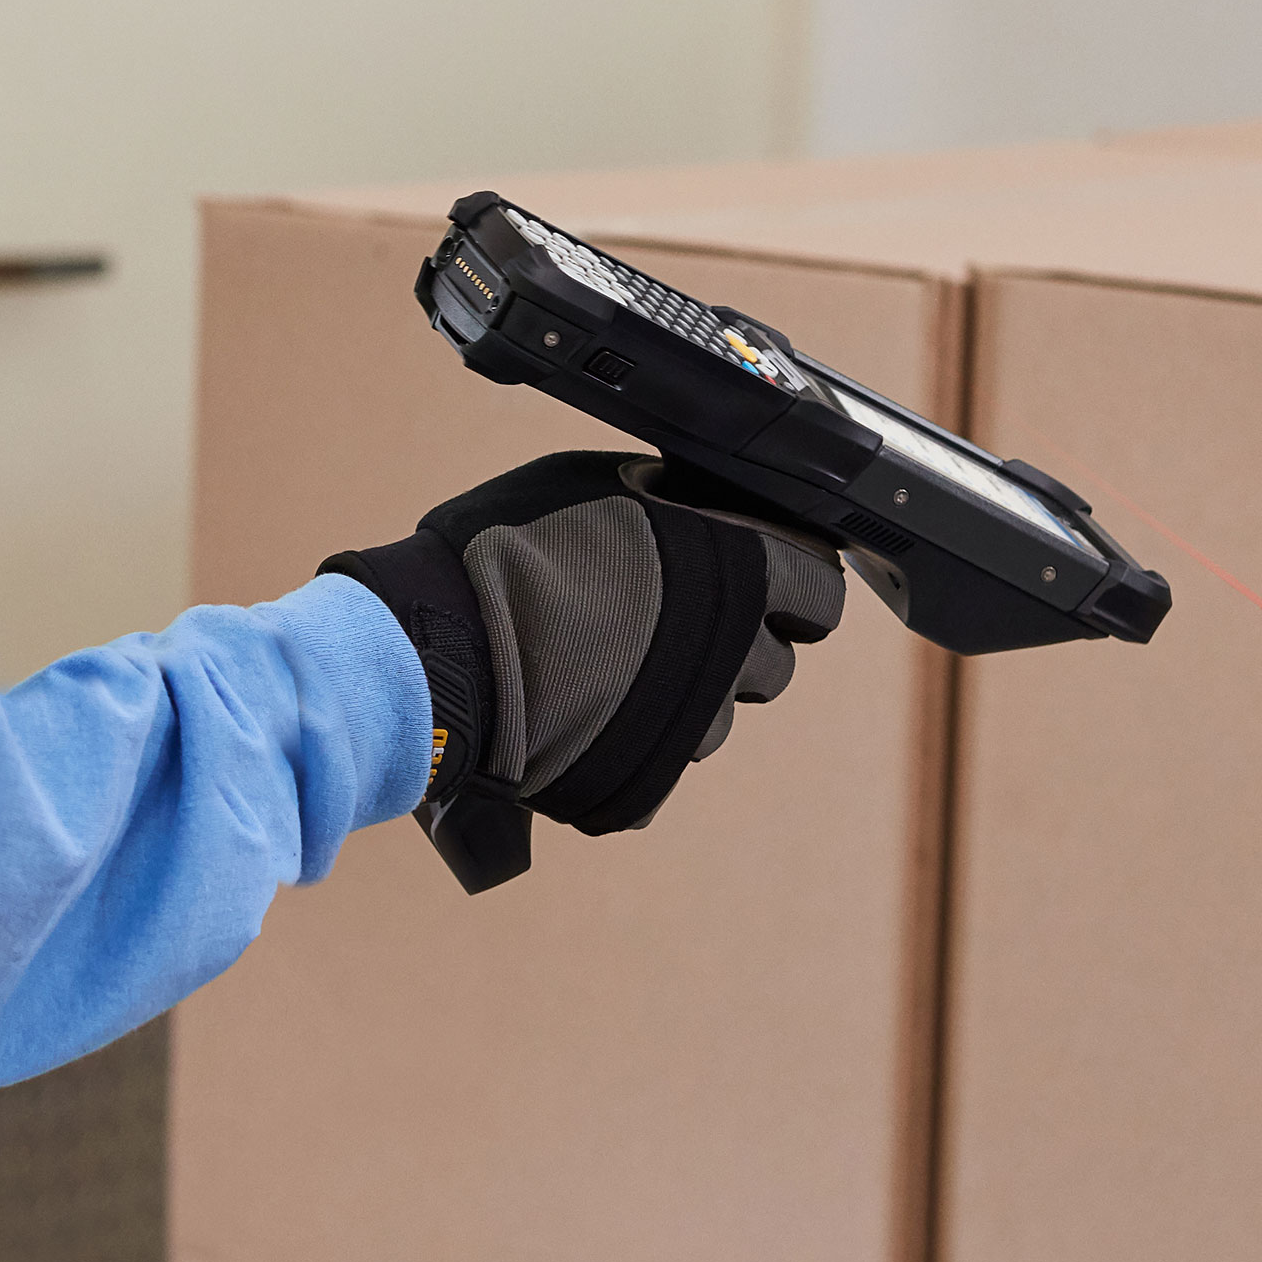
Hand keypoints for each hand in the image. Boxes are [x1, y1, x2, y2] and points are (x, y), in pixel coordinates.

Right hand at [323, 452, 845, 891]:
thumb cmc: (507, 549)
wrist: (440, 651)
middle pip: (773, 660)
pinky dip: (635, 736)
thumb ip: (666, 499)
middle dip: (733, 641)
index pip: (821, 590)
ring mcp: (694, 726)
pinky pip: (663, 758)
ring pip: (717, 714)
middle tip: (665, 618)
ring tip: (605, 660)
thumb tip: (689, 502)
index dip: (788, 583)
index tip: (757, 580)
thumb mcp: (593, 480)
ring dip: (682, 690)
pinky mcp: (652, 781)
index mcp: (739, 569)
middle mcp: (733, 650)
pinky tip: (582, 705)